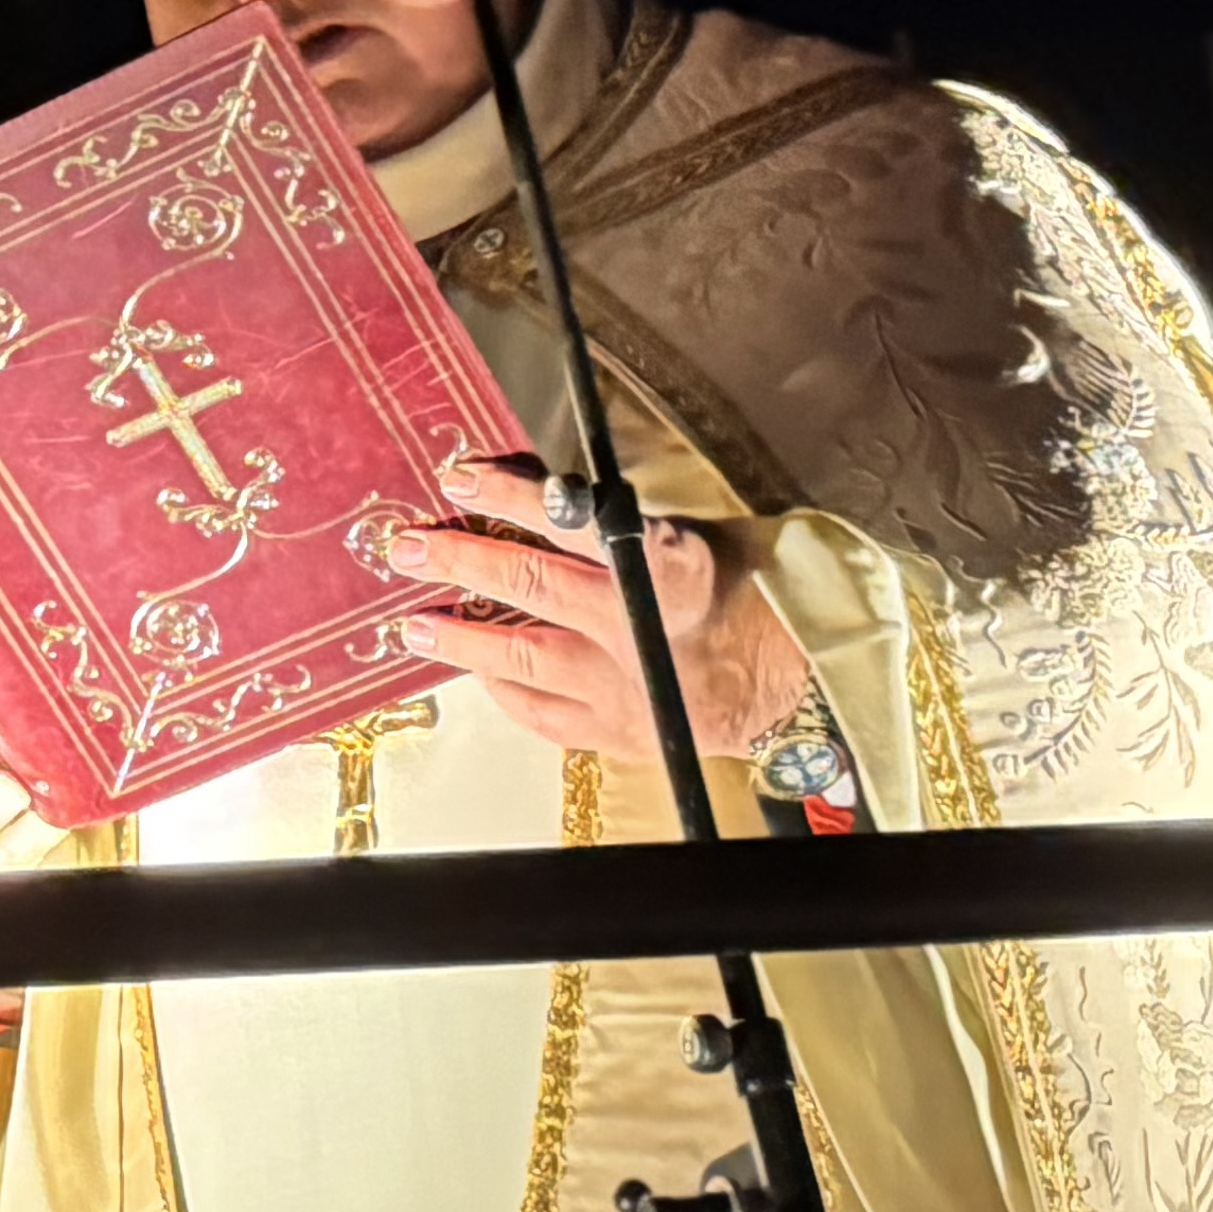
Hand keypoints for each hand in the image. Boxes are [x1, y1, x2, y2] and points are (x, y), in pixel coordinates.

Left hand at [392, 452, 813, 769]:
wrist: (806, 686)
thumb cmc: (759, 598)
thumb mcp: (705, 537)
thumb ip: (628, 525)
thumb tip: (548, 497)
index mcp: (665, 569)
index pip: (571, 521)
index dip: (509, 496)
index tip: (462, 477)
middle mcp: (635, 630)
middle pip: (526, 586)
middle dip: (457, 561)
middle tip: (406, 546)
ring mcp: (622, 689)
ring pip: (517, 657)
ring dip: (457, 637)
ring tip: (413, 624)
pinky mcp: (619, 734)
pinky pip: (541, 714)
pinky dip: (504, 691)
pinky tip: (478, 674)